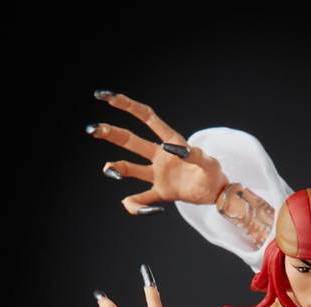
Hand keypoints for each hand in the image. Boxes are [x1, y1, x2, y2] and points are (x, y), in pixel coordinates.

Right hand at [87, 90, 229, 214]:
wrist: (216, 192)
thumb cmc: (213, 172)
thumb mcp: (207, 162)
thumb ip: (192, 155)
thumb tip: (176, 149)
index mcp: (171, 141)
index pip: (147, 118)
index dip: (128, 106)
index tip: (108, 98)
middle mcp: (160, 156)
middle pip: (132, 141)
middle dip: (113, 134)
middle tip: (94, 129)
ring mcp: (158, 174)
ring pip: (132, 168)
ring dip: (118, 167)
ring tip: (107, 168)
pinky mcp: (161, 192)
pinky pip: (143, 197)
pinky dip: (136, 204)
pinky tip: (128, 204)